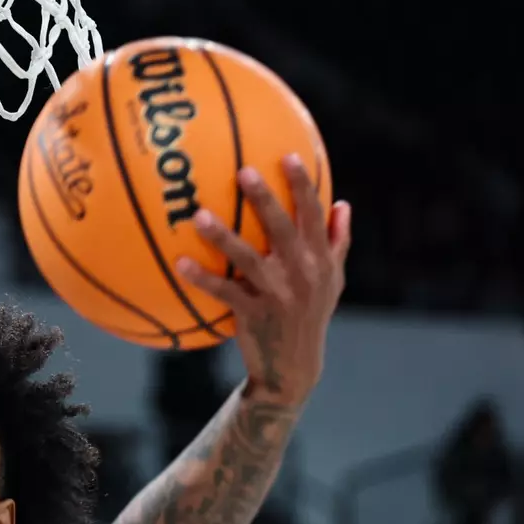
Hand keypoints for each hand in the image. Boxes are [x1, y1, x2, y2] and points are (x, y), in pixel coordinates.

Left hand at [174, 154, 350, 407]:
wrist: (294, 368)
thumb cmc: (310, 315)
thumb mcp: (333, 281)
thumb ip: (337, 242)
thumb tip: (343, 204)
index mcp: (320, 260)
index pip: (313, 216)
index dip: (302, 185)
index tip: (287, 155)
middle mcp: (301, 273)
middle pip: (282, 228)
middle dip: (264, 198)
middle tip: (243, 171)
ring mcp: (277, 294)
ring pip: (247, 258)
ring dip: (222, 236)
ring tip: (198, 216)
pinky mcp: (253, 314)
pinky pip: (224, 292)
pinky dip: (202, 278)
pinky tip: (181, 264)